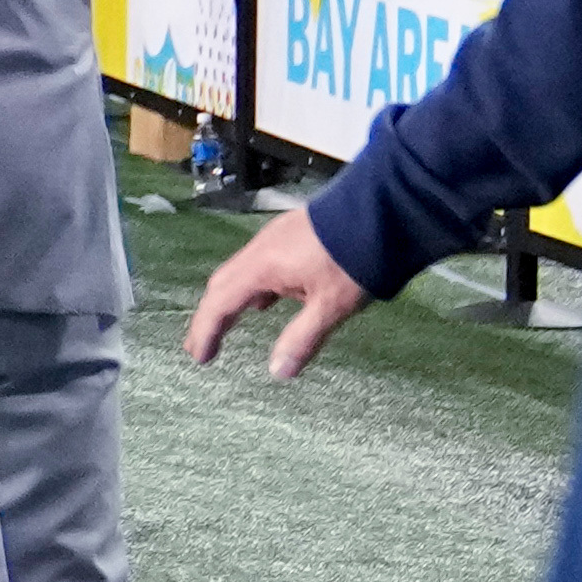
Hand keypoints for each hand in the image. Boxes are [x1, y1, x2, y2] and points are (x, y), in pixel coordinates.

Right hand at [183, 205, 376, 375]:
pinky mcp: (291, 233)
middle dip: (210, 317)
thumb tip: (278, 372)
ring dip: (231, 300)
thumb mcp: (331, 306)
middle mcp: (259, 250)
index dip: (206, 331)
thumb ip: (302, 338)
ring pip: (240, 272)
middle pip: (222, 285)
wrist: (382, 210)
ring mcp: (274, 238)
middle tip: (202, 345)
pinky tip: (269, 298)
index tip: (199, 357)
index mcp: (261, 268)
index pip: (220, 303)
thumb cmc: (353, 260)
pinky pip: (258, 263)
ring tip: (231, 323)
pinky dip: (253, 287)